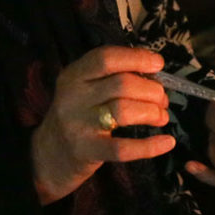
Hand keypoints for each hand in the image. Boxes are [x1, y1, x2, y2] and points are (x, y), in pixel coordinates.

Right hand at [30, 46, 176, 203]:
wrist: (47, 157)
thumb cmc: (77, 117)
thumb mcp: (84, 90)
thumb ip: (112, 77)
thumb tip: (154, 75)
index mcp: (74, 75)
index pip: (106, 58)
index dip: (136, 58)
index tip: (158, 64)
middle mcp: (73, 96)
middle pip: (122, 84)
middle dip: (152, 91)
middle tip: (162, 100)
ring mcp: (78, 124)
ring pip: (124, 111)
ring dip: (152, 112)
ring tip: (161, 117)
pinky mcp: (86, 151)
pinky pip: (123, 148)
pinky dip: (150, 146)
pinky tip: (167, 142)